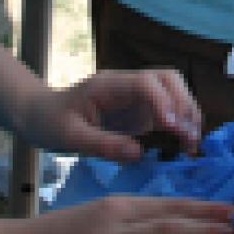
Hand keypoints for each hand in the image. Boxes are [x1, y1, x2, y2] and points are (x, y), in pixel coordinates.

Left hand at [19, 69, 203, 161]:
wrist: (42, 115)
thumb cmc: (51, 123)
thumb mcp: (70, 137)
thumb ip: (103, 145)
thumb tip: (139, 154)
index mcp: (108, 85)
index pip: (145, 83)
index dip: (164, 101)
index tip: (172, 127)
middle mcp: (127, 85)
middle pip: (167, 79)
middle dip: (183, 104)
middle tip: (189, 137)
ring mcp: (136, 96)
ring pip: (173, 91)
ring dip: (187, 112)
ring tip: (192, 142)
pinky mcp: (140, 111)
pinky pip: (168, 110)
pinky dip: (181, 123)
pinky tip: (186, 144)